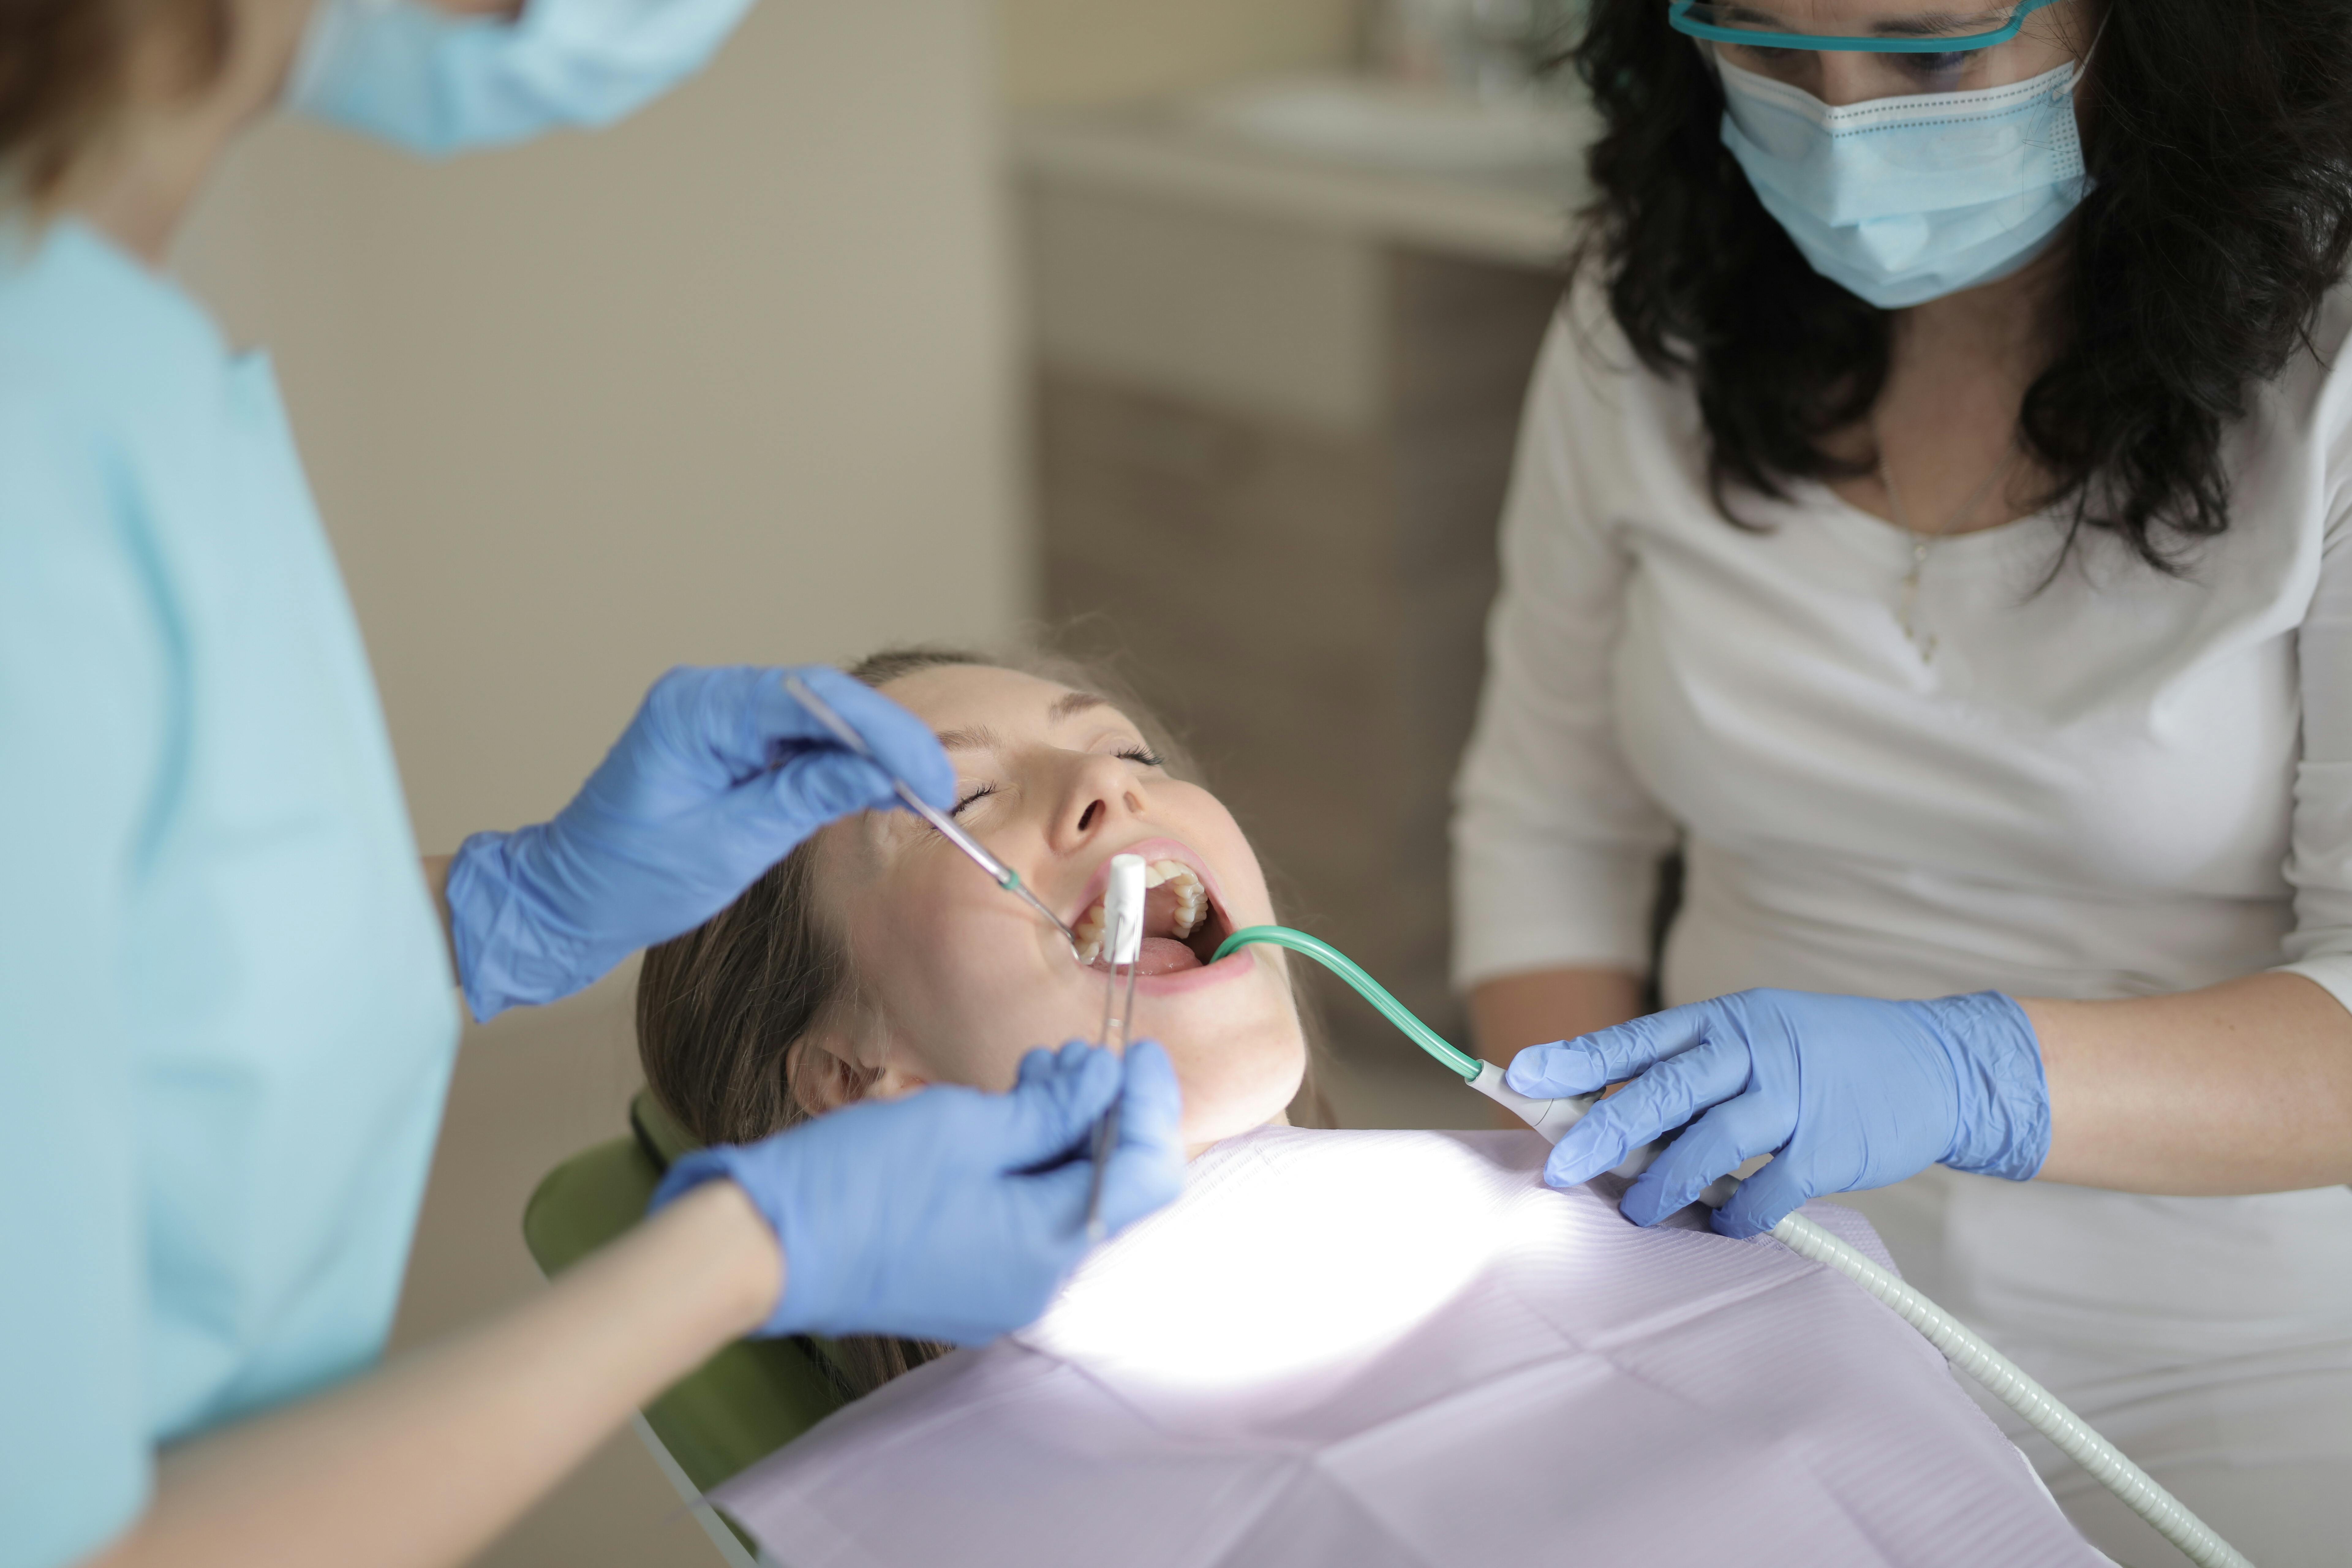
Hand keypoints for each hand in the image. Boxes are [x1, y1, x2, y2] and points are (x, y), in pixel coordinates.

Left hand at [445, 665, 951, 1019]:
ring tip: (918, 793)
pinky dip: (841, 765)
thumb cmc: (628, 879)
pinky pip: (799, 741)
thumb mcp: (727, 845)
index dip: (881, 731)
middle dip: (885, 740)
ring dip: (870, 753)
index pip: (811, 697)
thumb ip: (805, 798)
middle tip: (936, 787)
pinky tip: (877, 790)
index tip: (927, 773)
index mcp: (694, 710)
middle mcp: (706, 697)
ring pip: (818, 718)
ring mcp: (717, 717)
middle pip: (822, 699)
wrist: (568, 901)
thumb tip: (881, 773)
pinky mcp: (729, 743)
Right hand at [652, 1042, 1186, 1343]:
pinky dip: (1024, 1165)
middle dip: (1101, 1114)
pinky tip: (1002, 1117)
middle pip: (1106, 1188)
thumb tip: (1107, 1082)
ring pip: (1061, 1200)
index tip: (1136, 1051)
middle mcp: (1036, 1283)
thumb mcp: (968, 1125)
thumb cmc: (860, 1183)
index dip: (1149, 1105)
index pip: (1145, 1175)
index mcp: (1049, 1249)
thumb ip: (1051, 1109)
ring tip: (1033, 1074)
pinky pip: (1021, 1219)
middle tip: (1072, 1054)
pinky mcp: (963, 1280)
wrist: (764, 1247)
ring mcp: (999, 1288)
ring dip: (1059, 1133)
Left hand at [1508, 989, 2049, 1238]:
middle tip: (1558, 1165)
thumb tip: (1613, 1109)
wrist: (1939, 1064)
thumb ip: (1695, 1069)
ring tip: (1637, 1210)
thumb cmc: (1829, 1055)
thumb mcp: (1760, 1036)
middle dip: (1603, 1130)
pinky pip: (1769, 1191)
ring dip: (1665, 1183)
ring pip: (1710, 1142)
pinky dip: (1738, 1215)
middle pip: (1663, 1090)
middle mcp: (1755, 1051)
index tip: (1522, 1074)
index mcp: (1728, 1021)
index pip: (1637, 1039)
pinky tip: (1722, 1226)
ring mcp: (1796, 1097)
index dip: (1577, 1058)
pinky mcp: (1831, 1146)